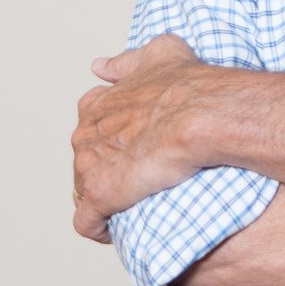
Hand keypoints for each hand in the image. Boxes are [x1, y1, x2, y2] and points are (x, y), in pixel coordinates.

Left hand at [71, 35, 210, 243]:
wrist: (201, 116)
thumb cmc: (188, 86)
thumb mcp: (159, 54)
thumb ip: (127, 60)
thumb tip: (99, 66)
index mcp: (96, 105)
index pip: (88, 129)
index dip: (106, 143)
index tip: (127, 153)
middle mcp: (85, 133)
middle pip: (84, 160)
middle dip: (103, 172)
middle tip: (133, 182)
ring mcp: (88, 165)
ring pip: (82, 191)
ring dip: (101, 201)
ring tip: (128, 209)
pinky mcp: (99, 194)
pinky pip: (87, 222)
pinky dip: (98, 228)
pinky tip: (113, 231)